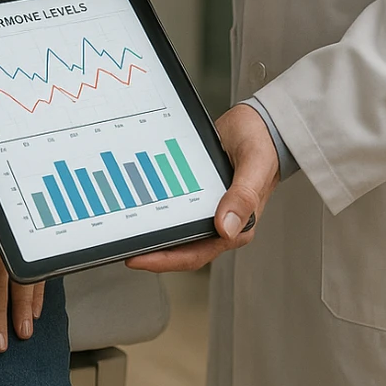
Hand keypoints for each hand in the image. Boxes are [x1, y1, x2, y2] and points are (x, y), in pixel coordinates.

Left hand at [122, 104, 280, 271]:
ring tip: (128, 231)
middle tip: (123, 247)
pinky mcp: (203, 196)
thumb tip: (225, 228)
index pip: (197, 253)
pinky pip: (180, 209)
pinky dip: (162, 210)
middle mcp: (224, 223)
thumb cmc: (262, 145)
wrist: (261, 125)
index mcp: (239, 226)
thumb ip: (242, 196)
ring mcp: (212, 210)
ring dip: (156, 233)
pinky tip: (144, 206)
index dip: (166, 260)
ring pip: (180, 231)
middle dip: (153, 252)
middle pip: (184, 248)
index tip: (139, 258)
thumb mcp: (254, 165)